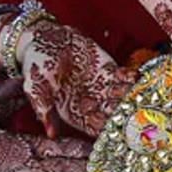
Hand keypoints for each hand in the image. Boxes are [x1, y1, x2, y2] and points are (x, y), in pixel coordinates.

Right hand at [21, 21, 136, 138]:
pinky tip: (135, 77)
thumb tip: (50, 134)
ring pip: (119, 96)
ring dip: (128, 97)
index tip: (110, 129)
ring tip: (136, 96)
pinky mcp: (109, 71)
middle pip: (109, 113)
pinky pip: (122, 77)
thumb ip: (44, 108)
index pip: (90, 125)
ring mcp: (102, 87)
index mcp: (73, 111)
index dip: (101, 128)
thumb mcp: (36, 87)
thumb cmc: (37, 64)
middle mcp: (91, 103)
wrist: (45, 37)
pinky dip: (129, 78)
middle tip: (130, 115)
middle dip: (120, 114)